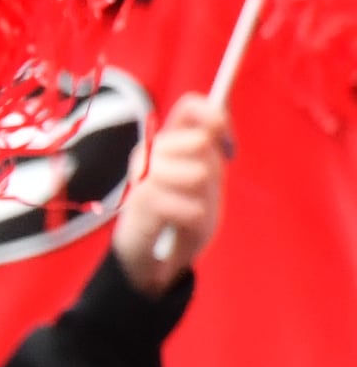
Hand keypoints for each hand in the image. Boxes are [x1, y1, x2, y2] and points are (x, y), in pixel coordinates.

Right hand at [113, 91, 230, 292]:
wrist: (148, 260)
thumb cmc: (179, 216)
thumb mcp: (204, 179)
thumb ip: (209, 149)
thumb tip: (219, 117)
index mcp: (167, 142)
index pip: (190, 106)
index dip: (214, 117)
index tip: (226, 145)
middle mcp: (150, 153)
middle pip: (199, 141)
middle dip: (210, 170)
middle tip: (197, 192)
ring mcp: (142, 178)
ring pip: (197, 173)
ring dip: (202, 198)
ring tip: (187, 211)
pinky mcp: (140, 205)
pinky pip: (190, 206)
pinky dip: (194, 219)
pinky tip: (181, 225)